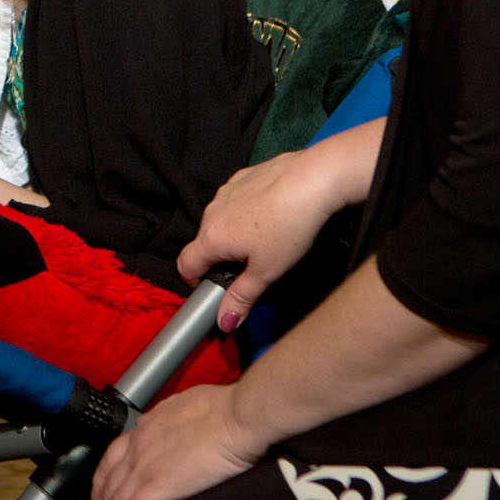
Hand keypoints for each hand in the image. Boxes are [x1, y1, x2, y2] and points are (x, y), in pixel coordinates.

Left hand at [90, 383, 263, 499]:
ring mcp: (144, 468)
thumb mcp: (185, 406)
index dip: (103, 482)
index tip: (103, 497)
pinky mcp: (157, 487)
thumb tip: (171, 424)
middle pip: (105, 484)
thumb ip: (171, 418)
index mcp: (144, 429)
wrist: (236, 416)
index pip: (111, 459)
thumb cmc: (223, 409)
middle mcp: (137, 448)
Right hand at [176, 121, 382, 331]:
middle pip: (204, 243)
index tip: (215, 287)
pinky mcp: (243, 176)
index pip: (185, 265)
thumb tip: (224, 322)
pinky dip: (246, 211)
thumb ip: (242, 298)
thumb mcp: (267, 272)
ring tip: (267, 238)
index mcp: (211, 238)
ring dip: (234, 233)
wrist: (314, 179)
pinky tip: (273, 214)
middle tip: (252, 267)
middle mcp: (212, 212)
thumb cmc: (289, 227)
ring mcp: (226, 191)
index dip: (195, 281)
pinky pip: (236, 200)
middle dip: (221, 258)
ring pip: (221, 220)